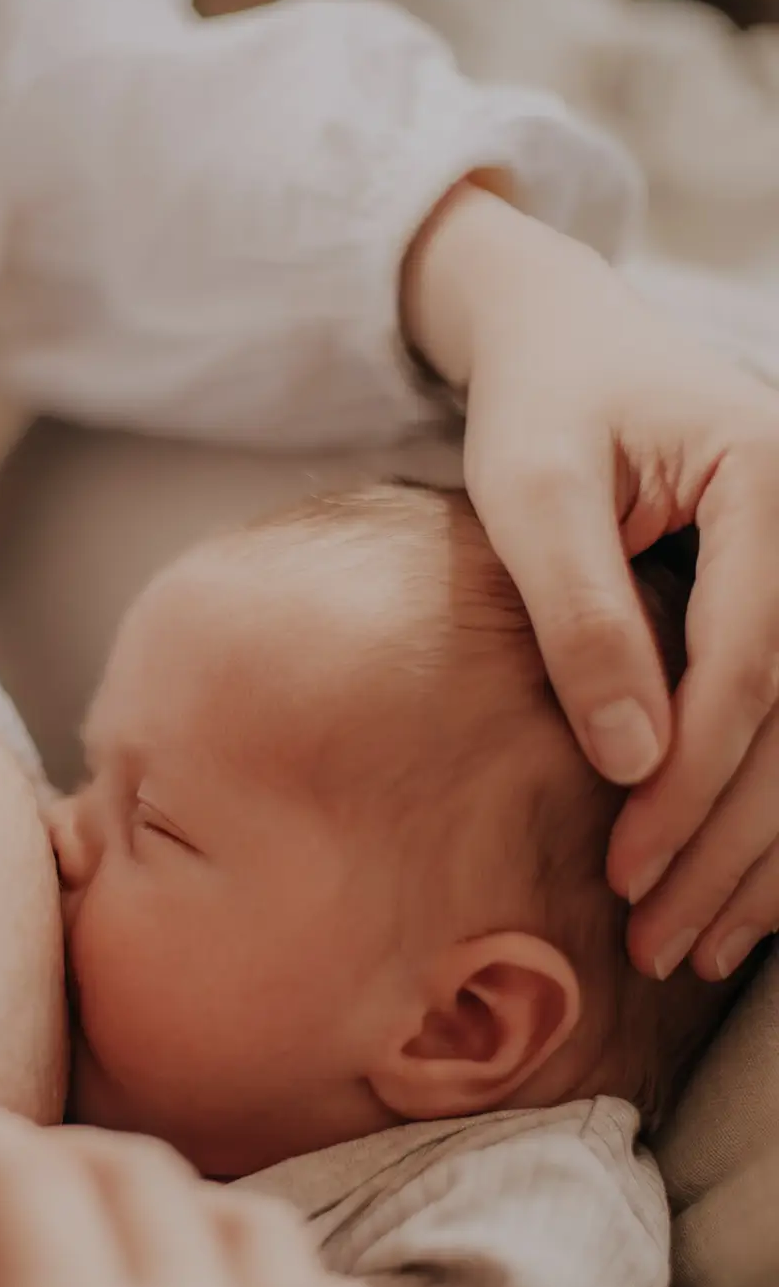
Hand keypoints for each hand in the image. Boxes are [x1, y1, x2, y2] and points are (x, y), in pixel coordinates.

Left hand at [404, 183, 778, 980]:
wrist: (569, 340)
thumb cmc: (541, 404)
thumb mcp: (531, 489)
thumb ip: (581, 612)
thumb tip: (631, 758)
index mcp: (774, 472)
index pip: (753, 659)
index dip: (691, 777)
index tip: (627, 871)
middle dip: (734, 840)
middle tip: (661, 940)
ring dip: (765, 850)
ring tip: (700, 946)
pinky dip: (774, 811)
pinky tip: (744, 897)